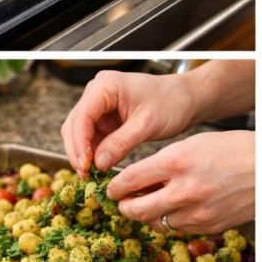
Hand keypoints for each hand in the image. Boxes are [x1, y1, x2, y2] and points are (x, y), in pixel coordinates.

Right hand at [61, 70, 196, 174]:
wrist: (187, 99)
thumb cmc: (171, 103)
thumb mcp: (146, 125)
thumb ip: (120, 144)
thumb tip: (98, 164)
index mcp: (105, 86)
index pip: (82, 116)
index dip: (79, 143)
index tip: (84, 166)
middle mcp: (97, 92)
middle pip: (75, 124)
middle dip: (78, 150)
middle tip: (85, 175)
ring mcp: (100, 104)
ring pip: (80, 131)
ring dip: (84, 153)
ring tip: (91, 174)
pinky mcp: (105, 116)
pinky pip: (93, 136)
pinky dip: (94, 151)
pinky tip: (99, 167)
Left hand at [105, 130, 253, 233]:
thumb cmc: (229, 150)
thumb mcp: (191, 145)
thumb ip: (161, 164)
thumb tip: (135, 181)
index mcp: (176, 162)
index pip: (129, 181)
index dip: (114, 187)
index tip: (111, 189)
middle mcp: (184, 190)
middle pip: (135, 210)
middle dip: (123, 207)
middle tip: (122, 202)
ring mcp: (197, 212)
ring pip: (155, 223)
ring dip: (148, 215)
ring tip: (150, 203)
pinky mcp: (208, 226)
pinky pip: (178, 229)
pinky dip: (171, 220)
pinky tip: (175, 208)